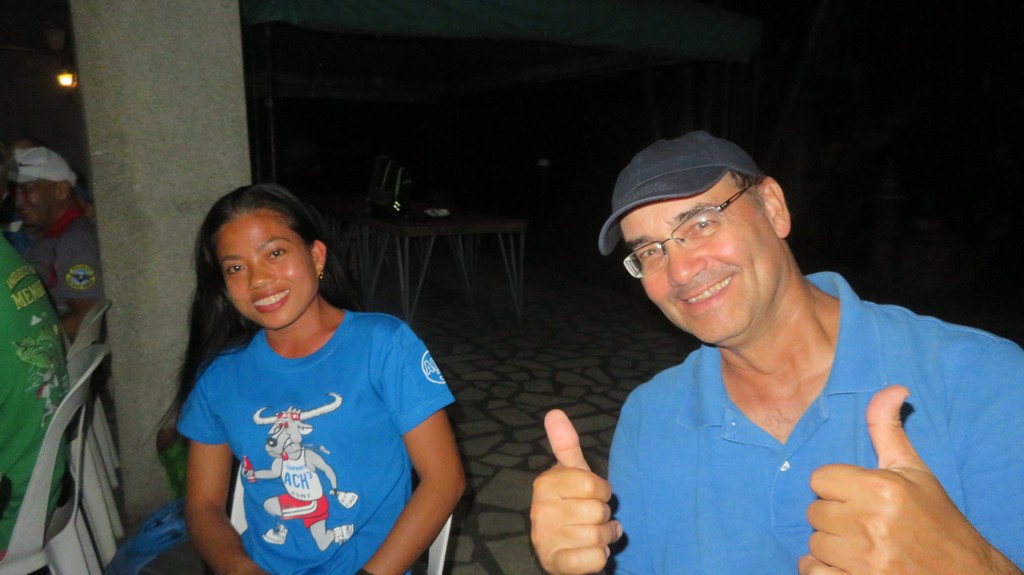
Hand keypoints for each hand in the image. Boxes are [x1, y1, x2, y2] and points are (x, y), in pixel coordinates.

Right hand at [530, 409, 621, 574]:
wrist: (562, 551)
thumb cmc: (572, 506)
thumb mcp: (572, 475)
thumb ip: (566, 445)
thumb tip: (554, 412)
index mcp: (545, 483)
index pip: (593, 484)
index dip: (602, 492)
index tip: (594, 495)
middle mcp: (540, 510)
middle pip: (598, 510)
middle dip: (604, 517)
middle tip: (593, 518)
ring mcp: (545, 538)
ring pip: (599, 536)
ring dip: (604, 538)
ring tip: (593, 535)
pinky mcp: (555, 563)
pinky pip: (594, 558)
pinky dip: (600, 557)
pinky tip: (590, 553)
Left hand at [800, 385, 1018, 573]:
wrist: (964, 574)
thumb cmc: (936, 520)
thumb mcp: (914, 471)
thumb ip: (888, 429)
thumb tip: (892, 388)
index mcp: (881, 489)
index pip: (820, 478)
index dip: (836, 487)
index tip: (857, 496)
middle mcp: (870, 523)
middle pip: (814, 511)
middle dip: (834, 516)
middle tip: (862, 522)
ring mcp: (864, 559)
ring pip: (814, 543)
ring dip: (831, 545)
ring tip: (859, 545)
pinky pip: (811, 572)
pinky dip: (821, 571)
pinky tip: (844, 565)